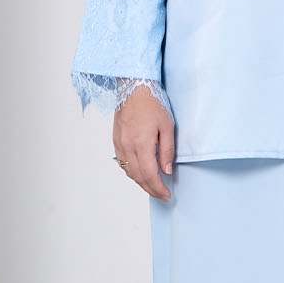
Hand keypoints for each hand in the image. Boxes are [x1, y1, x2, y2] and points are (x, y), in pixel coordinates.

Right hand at [113, 86, 175, 200]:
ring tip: (152, 187)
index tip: (167, 195)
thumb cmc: (152, 103)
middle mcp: (128, 146)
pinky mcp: (116, 140)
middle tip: (162, 195)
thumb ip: (167, 150)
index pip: (150, 175)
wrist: (133, 87)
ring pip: (129, 171)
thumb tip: (167, 170)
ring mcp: (119, 144)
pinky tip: (139, 173)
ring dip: (140, 182)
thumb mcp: (167, 126)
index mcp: (142, 144)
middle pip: (138, 177)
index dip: (158, 188)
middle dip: (151, 189)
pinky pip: (122, 162)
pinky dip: (131, 171)